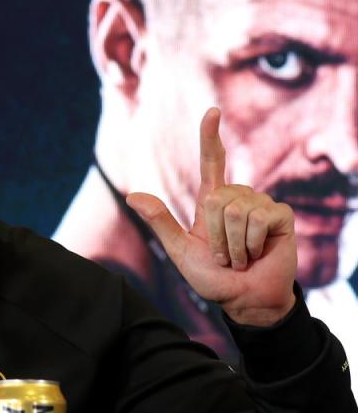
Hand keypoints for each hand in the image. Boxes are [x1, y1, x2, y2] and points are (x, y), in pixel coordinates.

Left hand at [125, 108, 296, 326]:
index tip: (212, 112)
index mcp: (213, 201)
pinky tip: (257, 254)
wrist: (245, 301)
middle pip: (216, 198)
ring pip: (235, 211)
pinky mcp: (281, 217)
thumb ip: (160, 222)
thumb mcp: (180, 251)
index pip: (213, 162)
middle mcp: (238, 197)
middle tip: (222, 256)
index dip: (210, 137)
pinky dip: (249, 245)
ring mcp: (262, 204)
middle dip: (214, 235)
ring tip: (238, 258)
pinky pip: (257, 220)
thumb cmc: (214, 278)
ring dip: (231, 244)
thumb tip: (132, 196)